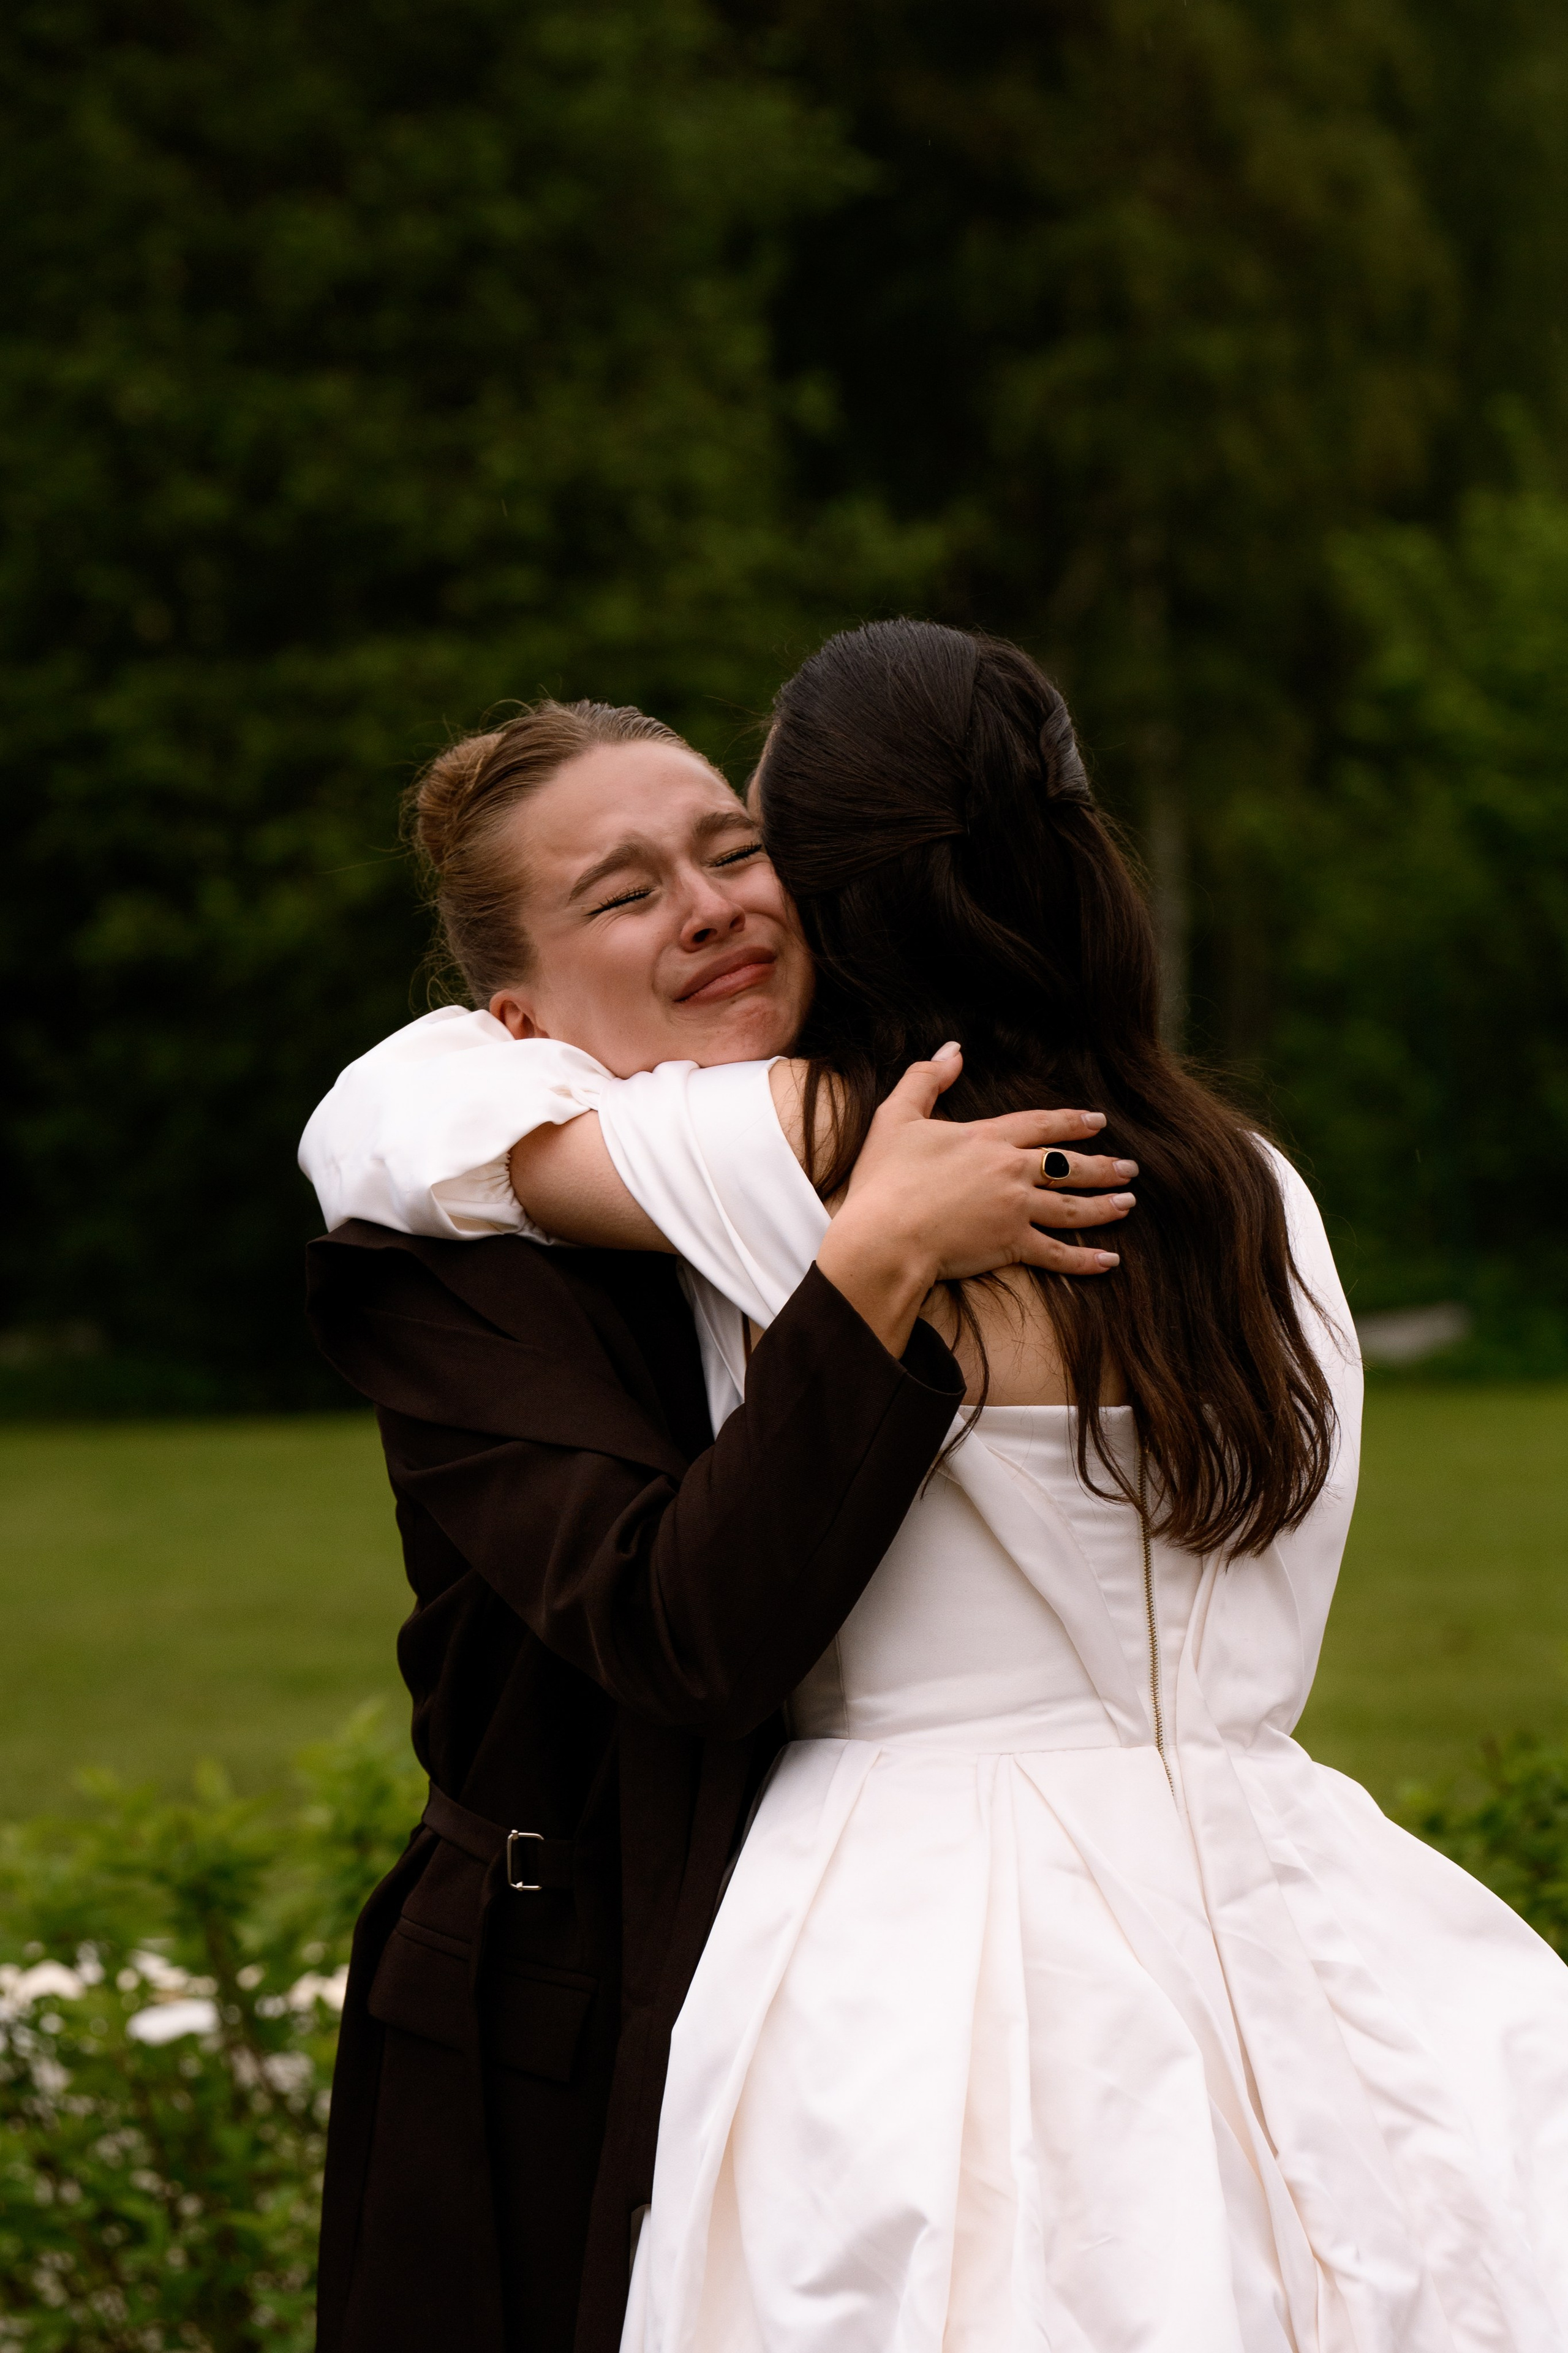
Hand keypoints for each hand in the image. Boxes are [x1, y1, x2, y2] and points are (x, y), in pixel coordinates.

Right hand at [814, 1044, 1135, 1354]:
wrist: (884, 1235)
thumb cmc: (885, 1178)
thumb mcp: (897, 1116)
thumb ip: (926, 1078)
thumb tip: (953, 1049)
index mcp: (986, 1139)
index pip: (1040, 1124)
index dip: (1071, 1121)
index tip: (1098, 1122)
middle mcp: (1009, 1170)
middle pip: (1067, 1165)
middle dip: (1102, 1166)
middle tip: (1129, 1168)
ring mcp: (1014, 1209)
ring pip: (1072, 1207)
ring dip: (1104, 1206)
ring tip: (1128, 1203)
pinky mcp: (1010, 1245)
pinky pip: (1056, 1254)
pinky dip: (1085, 1260)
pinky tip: (1109, 1261)